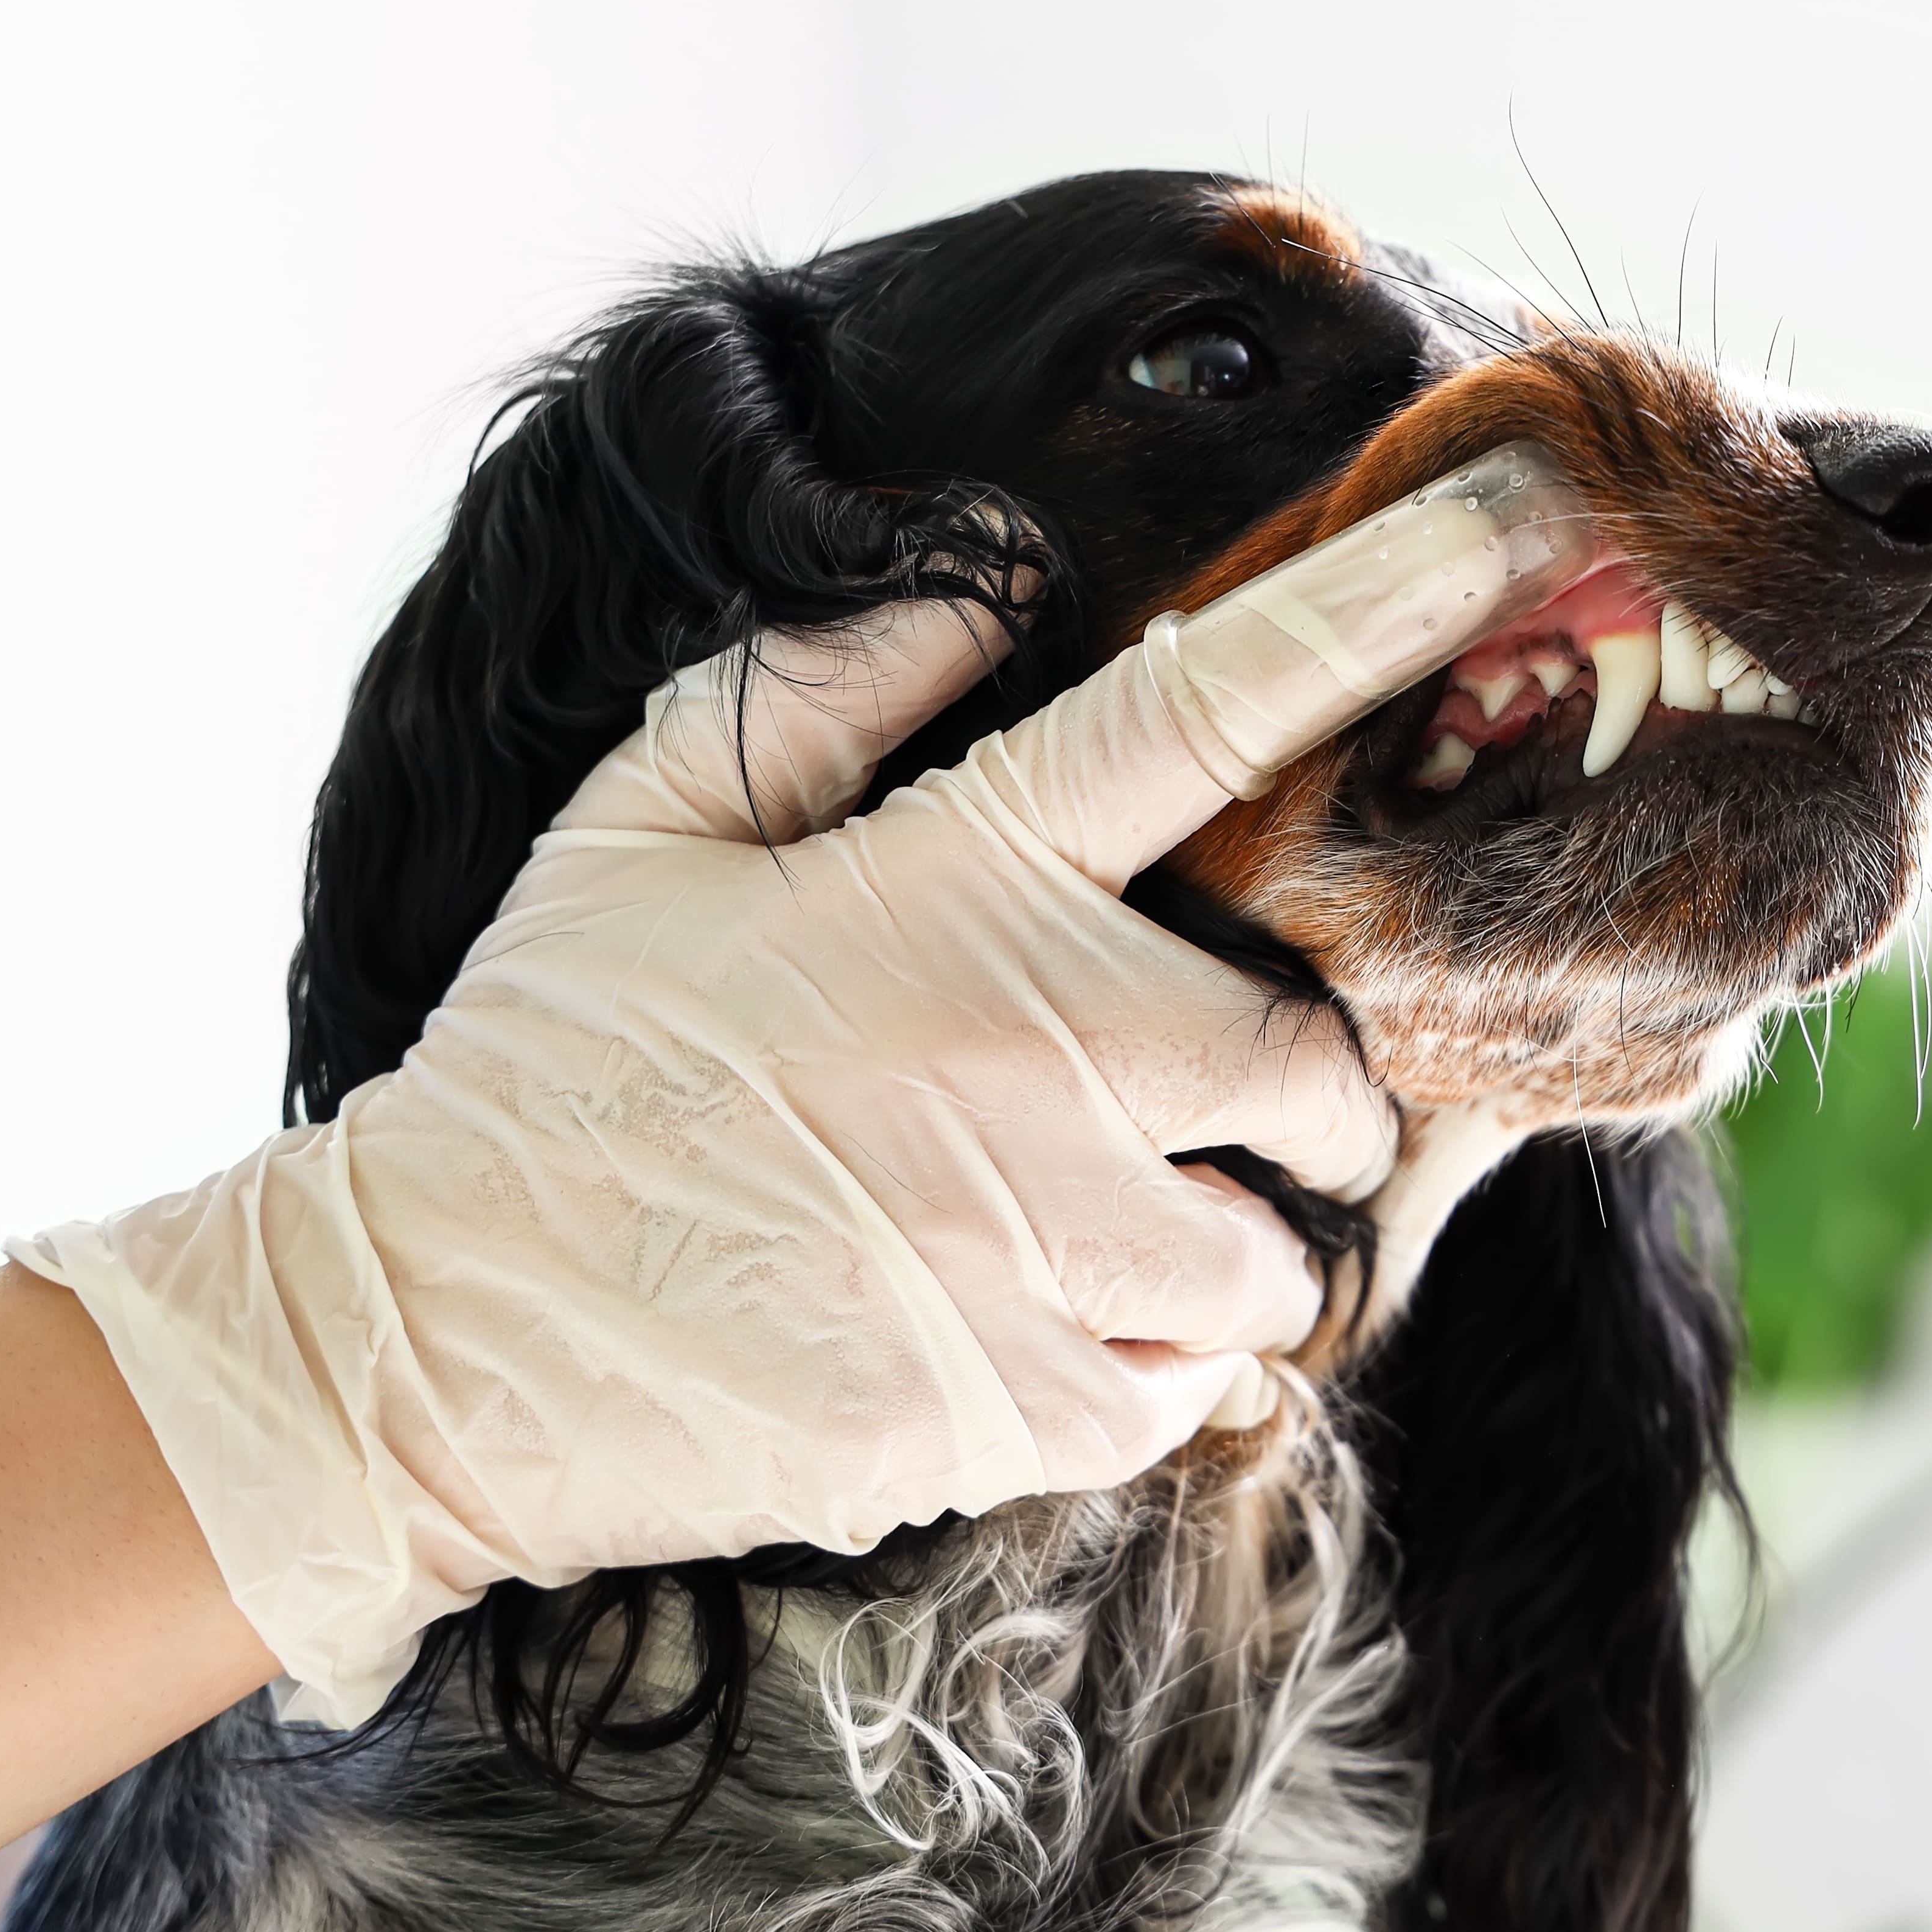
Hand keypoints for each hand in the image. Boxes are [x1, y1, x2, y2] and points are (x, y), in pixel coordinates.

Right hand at [27, 600, 1399, 1724]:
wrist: (426, 1335)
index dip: (1374, 606)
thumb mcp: (640, 833)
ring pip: (1276, 1253)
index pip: (1209, 708)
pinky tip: (1032, 1330)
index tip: (1505, 524)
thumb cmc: (543, 1066)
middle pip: (1321, 1059)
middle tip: (1224, 1106)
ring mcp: (1041, 1242)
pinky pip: (1190, 1388)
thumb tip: (976, 587)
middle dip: (1312, 1093)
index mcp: (958, 887)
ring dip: (1230, 1245)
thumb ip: (819, 694)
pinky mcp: (1021, 1407)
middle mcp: (1039, 1053)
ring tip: (1102, 1235)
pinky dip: (1149, 1368)